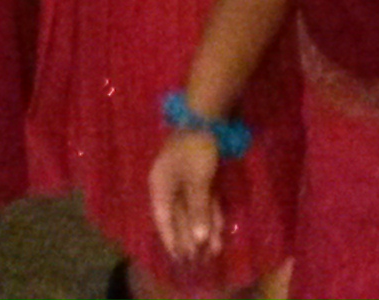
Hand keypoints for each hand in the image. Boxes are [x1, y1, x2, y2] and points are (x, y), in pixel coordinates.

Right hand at [148, 128, 223, 265]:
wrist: (207, 117)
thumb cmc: (195, 150)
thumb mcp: (197, 182)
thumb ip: (197, 210)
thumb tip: (196, 240)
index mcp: (160, 187)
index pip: (163, 220)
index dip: (171, 239)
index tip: (179, 258)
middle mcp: (170, 186)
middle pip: (180, 218)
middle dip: (191, 239)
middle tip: (201, 261)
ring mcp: (185, 180)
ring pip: (194, 211)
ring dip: (204, 230)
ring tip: (214, 251)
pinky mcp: (200, 175)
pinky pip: (204, 200)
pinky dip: (211, 214)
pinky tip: (218, 230)